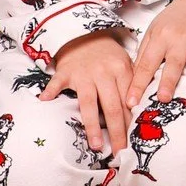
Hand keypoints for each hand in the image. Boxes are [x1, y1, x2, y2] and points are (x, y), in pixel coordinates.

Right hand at [41, 30, 135, 154]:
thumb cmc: (107, 55)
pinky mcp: (65, 72)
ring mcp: (83, 73)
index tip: (135, 141)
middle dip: (117, 131)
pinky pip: (57, 83)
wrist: (85, 33)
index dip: (131, 123)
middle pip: (112, 106)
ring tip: (97, 145)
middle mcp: (103, 73)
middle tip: (120, 151)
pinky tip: (45, 102)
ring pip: (89, 103)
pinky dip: (50, 91)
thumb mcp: (125, 63)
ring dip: (93, 126)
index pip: (128, 102)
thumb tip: (141, 112)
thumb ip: (131, 84)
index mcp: (121, 71)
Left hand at [128, 0, 185, 106]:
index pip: (146, 64)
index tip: (131, 102)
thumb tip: (133, 83)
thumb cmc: (171, 23)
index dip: (138, 84)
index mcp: (161, 37)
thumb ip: (143, 56)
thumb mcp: (152, 33)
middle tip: (164, 99)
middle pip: (174, 63)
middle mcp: (180, 40)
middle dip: (169, 82)